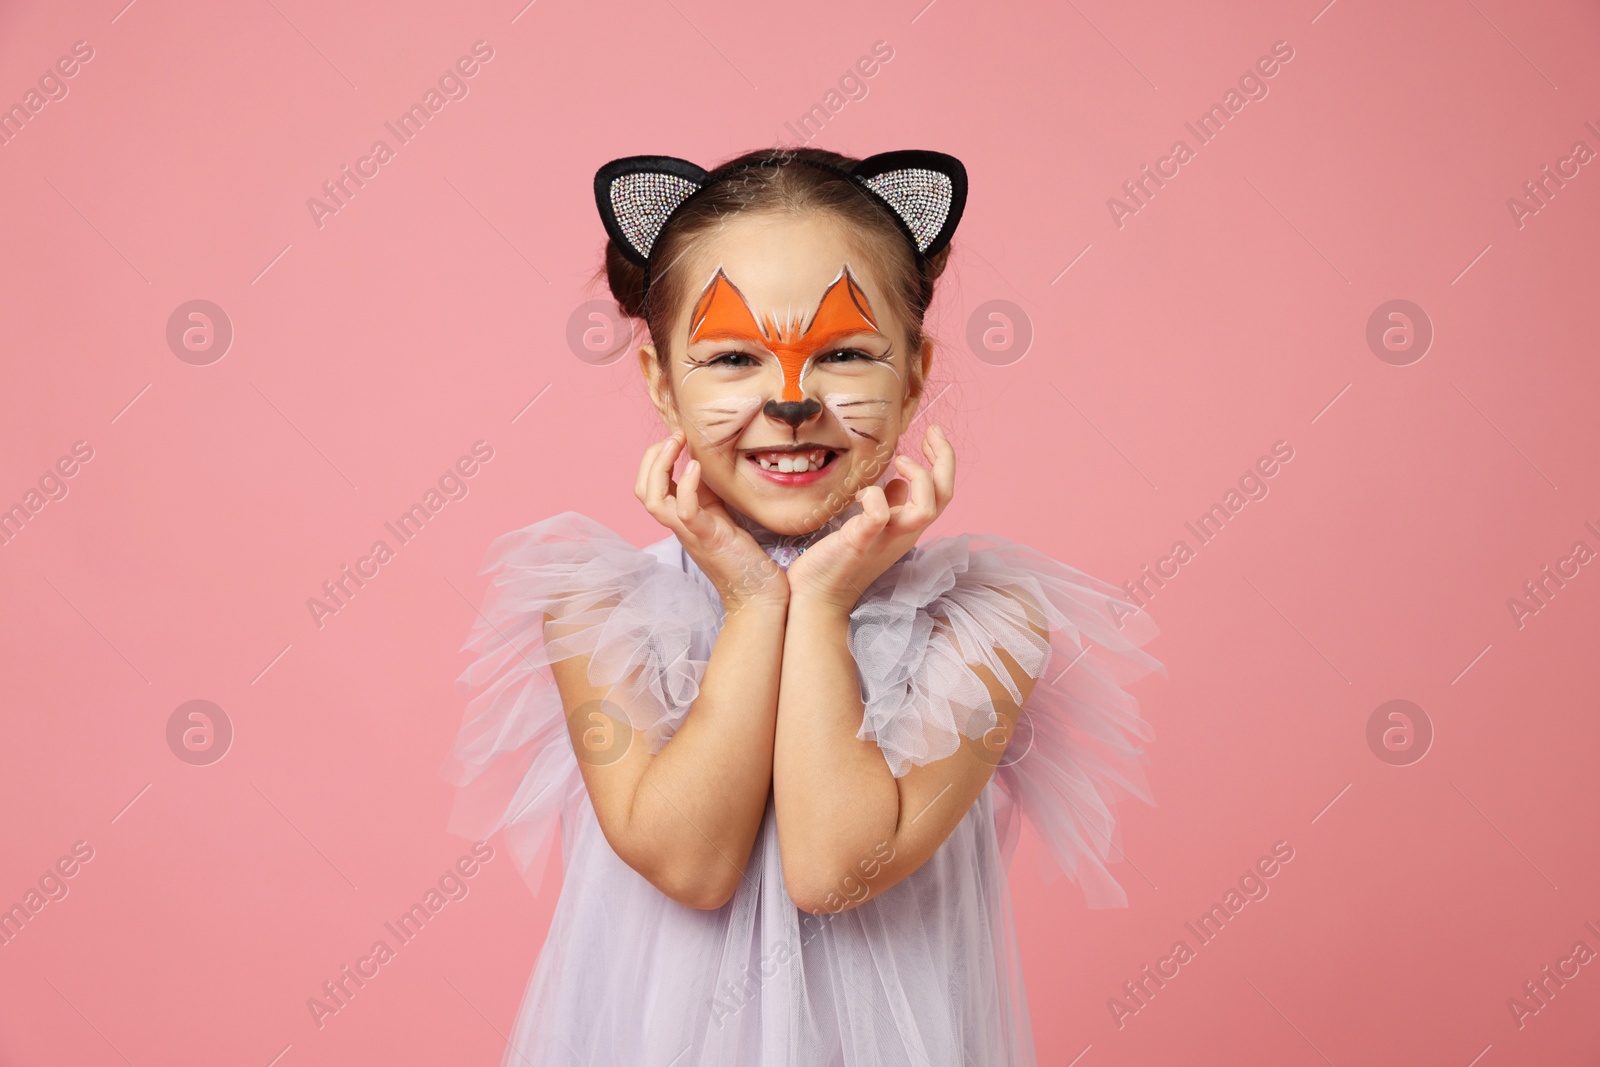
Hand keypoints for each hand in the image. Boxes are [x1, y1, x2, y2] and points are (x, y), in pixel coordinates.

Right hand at [635, 429, 789, 612]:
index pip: (649, 486)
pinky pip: (684, 512)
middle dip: (651, 458)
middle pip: (642, 490)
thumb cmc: (743, 555)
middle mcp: (679, 525)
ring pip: (652, 501)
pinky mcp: (707, 538)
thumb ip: (707, 490)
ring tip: (676, 444)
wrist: (758, 593)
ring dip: (659, 467)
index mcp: (680, 517)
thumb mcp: (720, 513)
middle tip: (673, 436)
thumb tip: (702, 458)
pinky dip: (686, 485)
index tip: (676, 436)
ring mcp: (690, 533)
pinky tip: (694, 467)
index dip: (654, 458)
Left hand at [784, 425, 955, 614]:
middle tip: (931, 432)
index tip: (932, 434)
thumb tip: (897, 483)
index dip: (944, 461)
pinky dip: (874, 496)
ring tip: (899, 462)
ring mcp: (885, 539)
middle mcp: (904, 534)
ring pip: (925, 509)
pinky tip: (859, 493)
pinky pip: (879, 515)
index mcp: (907, 526)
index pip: (941, 492)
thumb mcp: (870, 526)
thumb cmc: (839, 561)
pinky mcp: (860, 543)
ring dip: (918, 477)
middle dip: (944, 460)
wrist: (816, 597)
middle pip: (943, 496)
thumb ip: (888, 505)